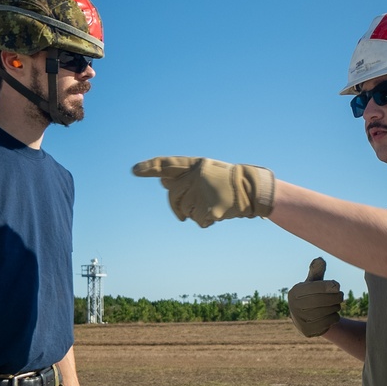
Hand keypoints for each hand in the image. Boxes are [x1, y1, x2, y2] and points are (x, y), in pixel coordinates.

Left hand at [132, 156, 274, 227]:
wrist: (252, 190)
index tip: (134, 170)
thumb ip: (184, 176)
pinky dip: (205, 221)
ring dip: (193, 214)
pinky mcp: (210, 209)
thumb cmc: (226, 181)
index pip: (168, 165)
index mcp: (196, 165)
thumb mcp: (206, 172)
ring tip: (210, 206)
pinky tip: (217, 213)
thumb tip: (162, 182)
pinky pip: (198, 220)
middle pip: (173, 195)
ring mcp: (204, 192)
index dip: (150, 167)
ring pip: (184, 210)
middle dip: (176, 206)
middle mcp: (198, 176)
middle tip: (181, 214)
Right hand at [287, 257, 343, 337]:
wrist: (306, 317)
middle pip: (322, 301)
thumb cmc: (312, 294)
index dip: (329, 286)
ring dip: (336, 307)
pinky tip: (332, 314)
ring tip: (336, 304)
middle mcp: (294, 307)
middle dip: (336, 297)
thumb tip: (320, 260)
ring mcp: (300, 320)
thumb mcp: (313, 281)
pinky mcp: (308, 331)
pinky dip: (334, 317)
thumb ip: (317, 271)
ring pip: (327, 312)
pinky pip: (328, 323)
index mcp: (294, 292)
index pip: (315, 287)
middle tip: (341, 295)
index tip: (337, 285)